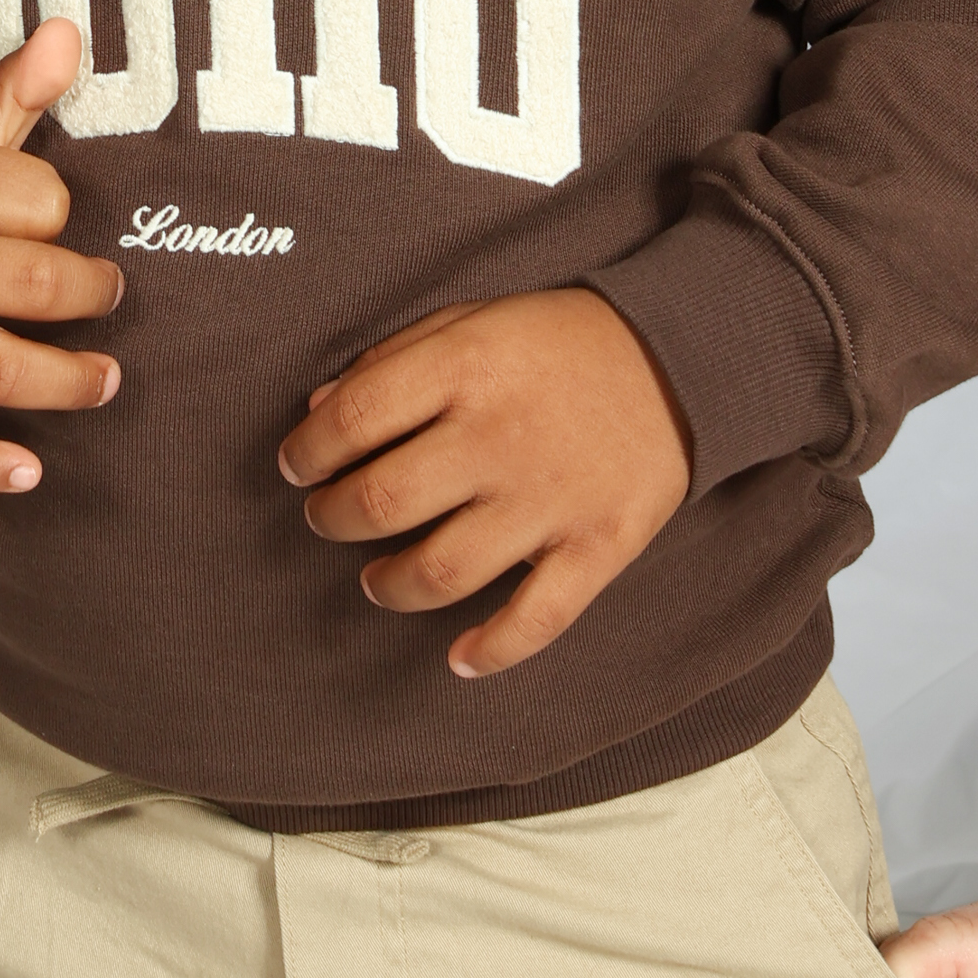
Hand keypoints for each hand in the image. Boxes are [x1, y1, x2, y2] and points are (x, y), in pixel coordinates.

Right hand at [0, 19, 122, 494]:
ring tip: (106, 382)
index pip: (39, 202)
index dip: (63, 217)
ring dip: (65, 382)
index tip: (58, 228)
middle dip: (89, 295)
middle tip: (112, 300)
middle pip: (31, 282)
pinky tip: (30, 471)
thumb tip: (72, 30)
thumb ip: (14, 92)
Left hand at [276, 287, 691, 675]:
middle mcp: (501, 435)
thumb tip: (316, 416)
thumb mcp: (469, 320)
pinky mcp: (598, 546)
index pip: (353, 419)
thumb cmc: (555, 341)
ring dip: (389, 586)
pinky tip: (457, 657)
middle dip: (334, 519)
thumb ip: (391, 361)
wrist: (679, 359)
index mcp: (465, 366)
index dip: (307, 452)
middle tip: (328, 519)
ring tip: (376, 578)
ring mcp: (550, 499)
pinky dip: (490, 650)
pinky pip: (535, 620)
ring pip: (442, 572)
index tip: (298, 467)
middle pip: (384, 502)